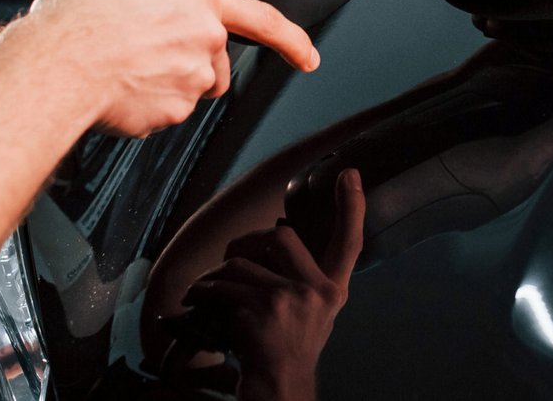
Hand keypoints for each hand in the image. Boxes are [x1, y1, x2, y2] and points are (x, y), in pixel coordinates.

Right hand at [0, 0, 318, 136]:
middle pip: (214, 58)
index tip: (308, 57)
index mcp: (201, 2)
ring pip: (190, 86)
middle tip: (143, 43)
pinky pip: (164, 111)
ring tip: (124, 61)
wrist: (54, 66)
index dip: (293, 40)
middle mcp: (205, 43)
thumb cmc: (83, 14)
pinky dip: (145, 102)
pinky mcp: (168, 115)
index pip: (264, 20)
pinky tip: (117, 85)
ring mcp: (190, 83)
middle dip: (190, 55)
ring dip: (168, 77)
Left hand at [174, 169, 365, 400]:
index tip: (350, 174)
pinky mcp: (261, 308)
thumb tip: (275, 240)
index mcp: (333, 290)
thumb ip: (307, 279)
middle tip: (233, 259)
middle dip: (249, 243)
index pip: (350, 243)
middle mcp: (318, 292)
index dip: (352, 206)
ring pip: (242, 261)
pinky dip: (204, 290)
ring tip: (213, 291)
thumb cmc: (289, 350)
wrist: (279, 388)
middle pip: (280, 236)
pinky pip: (222, 284)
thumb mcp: (315, 314)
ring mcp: (290, 299)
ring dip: (219, 274)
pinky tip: (200, 300)